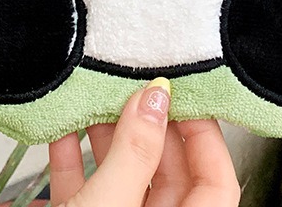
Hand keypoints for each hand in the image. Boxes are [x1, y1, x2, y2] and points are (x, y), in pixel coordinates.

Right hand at [49, 79, 240, 206]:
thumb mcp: (110, 204)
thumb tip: (154, 98)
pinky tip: (63, 127)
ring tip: (97, 97)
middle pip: (167, 170)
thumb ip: (134, 152)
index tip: (183, 94)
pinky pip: (87, 187)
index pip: (218, 181)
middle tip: (134, 86)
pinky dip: (74, 157)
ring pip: (124, 175)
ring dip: (108, 135)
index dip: (205, 134)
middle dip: (147, 125)